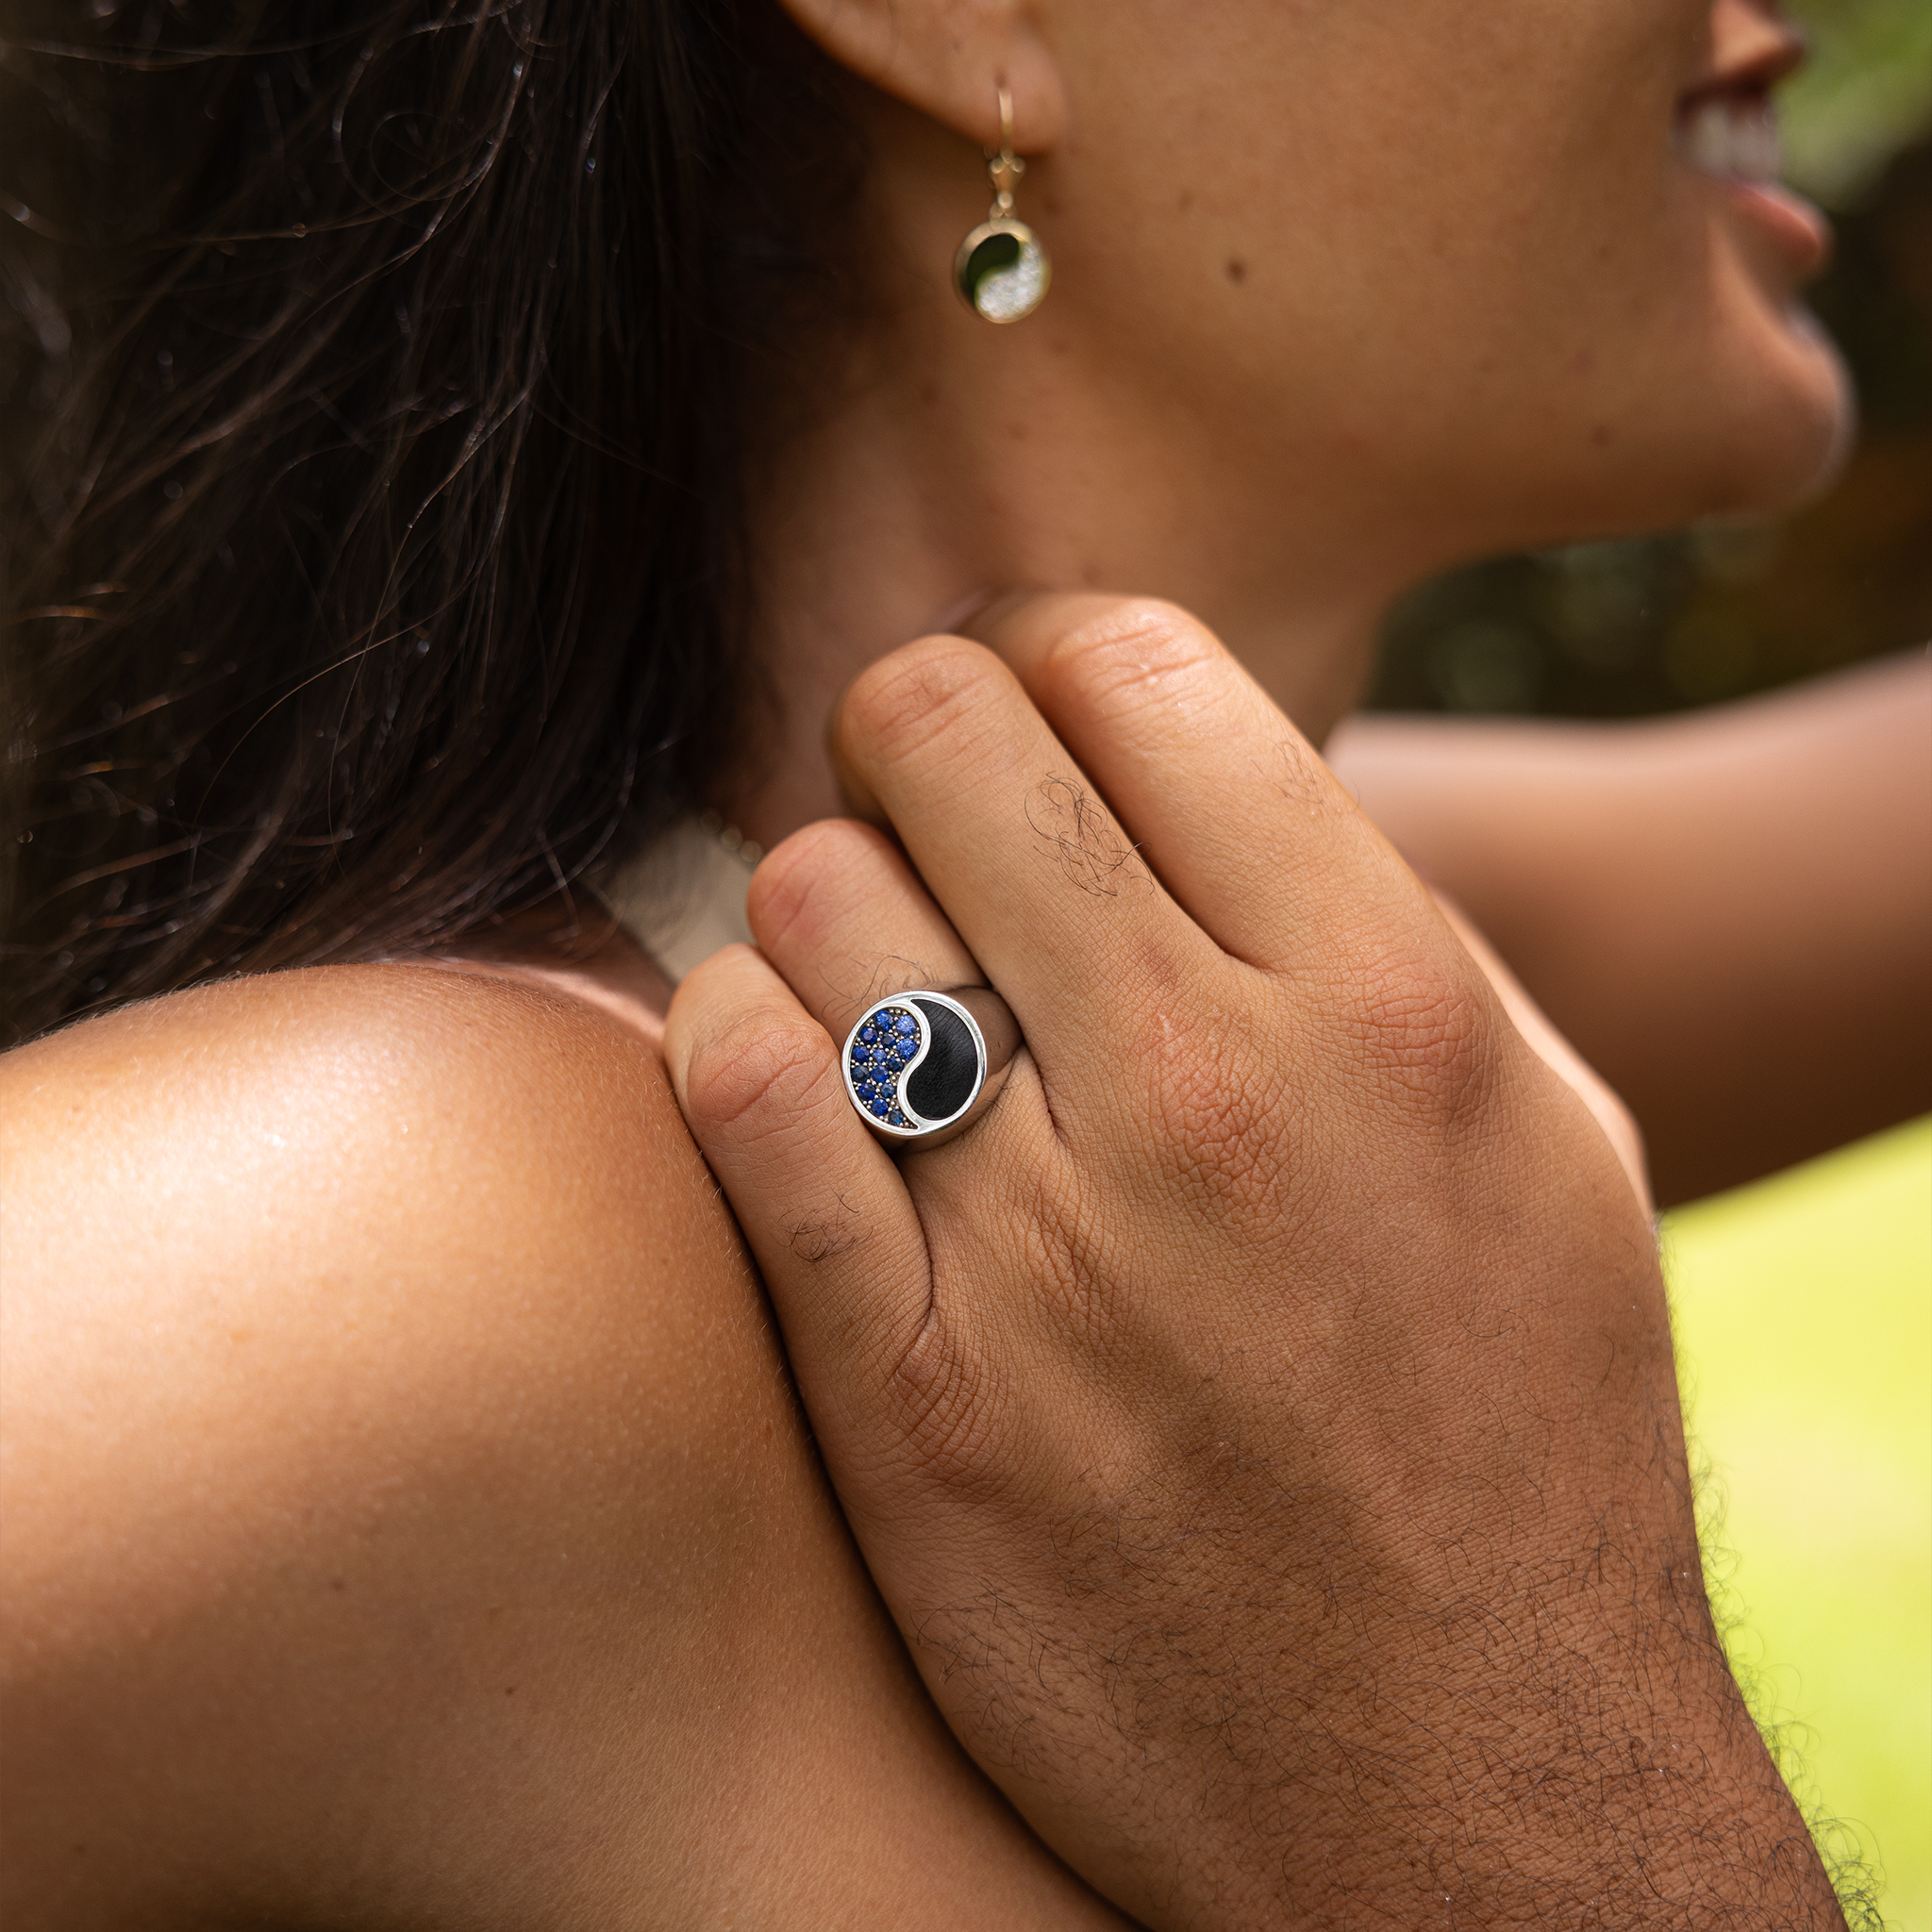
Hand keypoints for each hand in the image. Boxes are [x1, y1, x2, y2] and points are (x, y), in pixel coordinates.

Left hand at [665, 596, 1837, 1928]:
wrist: (1459, 1785)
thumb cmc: (1519, 1439)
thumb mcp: (1545, 1145)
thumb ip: (1382, 940)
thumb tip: (1204, 797)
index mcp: (1383, 1000)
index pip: (1132, 663)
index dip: (1053, 651)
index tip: (1037, 710)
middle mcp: (1209, 1091)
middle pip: (942, 735)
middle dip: (913, 731)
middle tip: (928, 805)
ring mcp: (1045, 1246)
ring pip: (811, 898)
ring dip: (823, 901)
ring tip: (875, 969)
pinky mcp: (909, 1395)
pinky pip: (736, 1098)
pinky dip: (733, 1039)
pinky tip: (793, 1071)